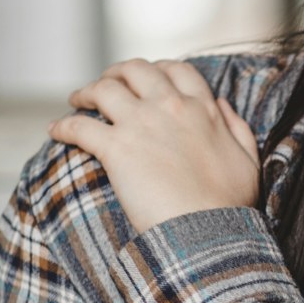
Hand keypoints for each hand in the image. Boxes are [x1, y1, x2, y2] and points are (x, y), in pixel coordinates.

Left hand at [47, 57, 261, 235]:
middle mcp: (170, 107)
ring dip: (86, 91)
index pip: (177, 71)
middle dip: (118, 72)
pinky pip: (79, 126)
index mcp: (203, 109)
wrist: (209, 233)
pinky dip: (63, 126)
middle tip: (107, 84)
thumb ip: (237, 128)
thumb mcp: (248, 161)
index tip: (147, 79)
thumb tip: (222, 105)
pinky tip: (55, 131)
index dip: (158, 69)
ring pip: (103, 89)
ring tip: (77, 100)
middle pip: (136, 70)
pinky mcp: (116, 149)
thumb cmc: (231, 206)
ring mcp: (141, 124)